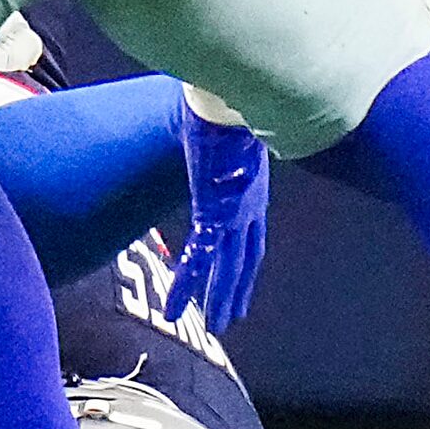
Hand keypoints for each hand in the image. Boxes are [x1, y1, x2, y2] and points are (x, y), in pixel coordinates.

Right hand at [164, 88, 268, 334]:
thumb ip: (228, 141)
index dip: (250, 265)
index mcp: (254, 190)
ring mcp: (231, 215)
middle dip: (237, 290)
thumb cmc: (229, 104)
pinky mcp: (211, 215)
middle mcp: (248, 208)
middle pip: (245, 260)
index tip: (245, 285)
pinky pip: (197, 260)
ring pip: (225, 269)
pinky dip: (185, 287)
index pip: (254, 238)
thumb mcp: (233, 129)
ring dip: (217, 299)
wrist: (229, 101)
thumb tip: (220, 127)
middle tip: (230, 318)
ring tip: (214, 327)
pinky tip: (174, 310)